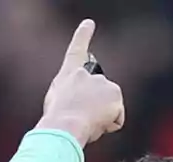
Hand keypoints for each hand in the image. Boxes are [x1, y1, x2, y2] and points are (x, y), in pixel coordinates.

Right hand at [37, 19, 124, 145]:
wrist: (64, 126)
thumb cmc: (56, 121)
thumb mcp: (56, 103)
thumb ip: (70, 95)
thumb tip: (79, 103)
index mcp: (69, 75)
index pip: (76, 51)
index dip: (82, 36)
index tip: (89, 23)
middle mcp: (88, 74)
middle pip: (98, 92)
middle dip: (94, 105)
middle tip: (80, 117)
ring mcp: (103, 83)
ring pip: (108, 105)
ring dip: (101, 115)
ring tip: (86, 122)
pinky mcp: (115, 94)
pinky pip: (116, 117)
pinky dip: (110, 124)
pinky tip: (96, 124)